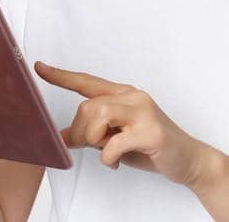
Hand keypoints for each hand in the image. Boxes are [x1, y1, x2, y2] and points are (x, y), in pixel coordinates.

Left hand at [34, 61, 216, 185]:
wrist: (189, 160)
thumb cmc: (150, 148)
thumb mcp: (115, 139)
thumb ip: (92, 133)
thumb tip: (62, 137)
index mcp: (123, 95)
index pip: (87, 82)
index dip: (61, 76)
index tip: (39, 67)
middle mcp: (134, 97)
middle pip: (87, 106)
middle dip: (80, 131)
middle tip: (87, 147)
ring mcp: (144, 112)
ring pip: (98, 115)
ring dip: (93, 139)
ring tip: (104, 152)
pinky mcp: (152, 132)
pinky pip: (114, 142)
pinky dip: (107, 156)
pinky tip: (116, 161)